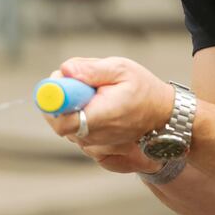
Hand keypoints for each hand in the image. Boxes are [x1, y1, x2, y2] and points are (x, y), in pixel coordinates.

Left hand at [42, 56, 175, 158]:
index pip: (61, 121)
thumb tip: (65, 70)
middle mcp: (94, 136)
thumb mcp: (121, 69)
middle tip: (77, 80)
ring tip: (94, 92)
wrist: (162, 115)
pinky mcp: (94, 145)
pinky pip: (75, 129)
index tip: (60, 81)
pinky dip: (79, 115)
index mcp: (101, 118)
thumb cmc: (143, 90)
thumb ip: (91, 69)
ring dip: (72, 106)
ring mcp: (93, 144)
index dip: (53, 101)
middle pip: (59, 121)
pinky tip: (96, 105)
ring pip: (65, 124)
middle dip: (62, 98)